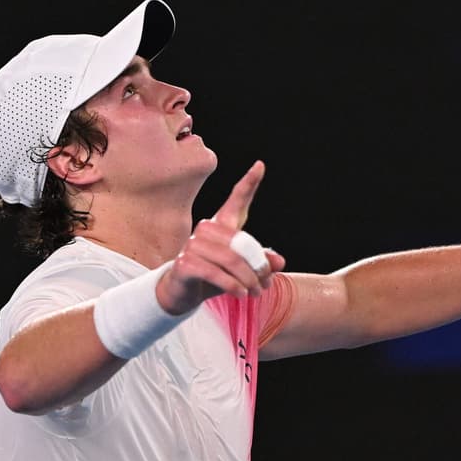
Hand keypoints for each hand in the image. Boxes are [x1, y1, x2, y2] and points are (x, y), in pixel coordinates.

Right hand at [156, 161, 285, 313]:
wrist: (181, 295)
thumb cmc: (213, 277)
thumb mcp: (241, 272)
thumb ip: (260, 264)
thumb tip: (279, 262)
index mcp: (221, 225)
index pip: (236, 201)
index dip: (248, 183)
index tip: (260, 165)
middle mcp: (205, 229)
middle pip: (241, 243)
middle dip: (258, 266)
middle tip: (266, 283)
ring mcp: (192, 245)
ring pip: (230, 260)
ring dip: (247, 280)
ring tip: (255, 293)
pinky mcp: (184, 263)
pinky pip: (214, 273)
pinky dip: (232, 286)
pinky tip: (241, 294)